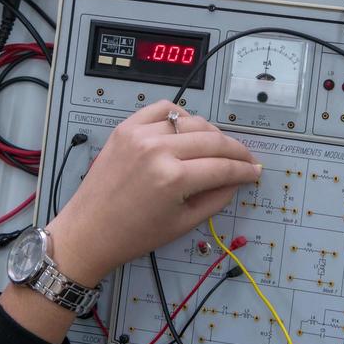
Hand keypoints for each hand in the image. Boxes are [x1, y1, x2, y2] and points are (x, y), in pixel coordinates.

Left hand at [47, 100, 261, 283]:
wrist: (89, 230)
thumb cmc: (132, 234)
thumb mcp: (183, 223)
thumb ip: (216, 198)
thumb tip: (237, 180)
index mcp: (173, 179)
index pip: (223, 166)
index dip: (245, 170)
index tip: (254, 171)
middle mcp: (158, 150)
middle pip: (213, 140)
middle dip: (236, 151)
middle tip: (245, 159)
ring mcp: (140, 135)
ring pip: (192, 121)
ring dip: (211, 134)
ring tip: (218, 148)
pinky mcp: (126, 128)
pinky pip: (163, 109)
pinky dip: (180, 115)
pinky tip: (187, 129)